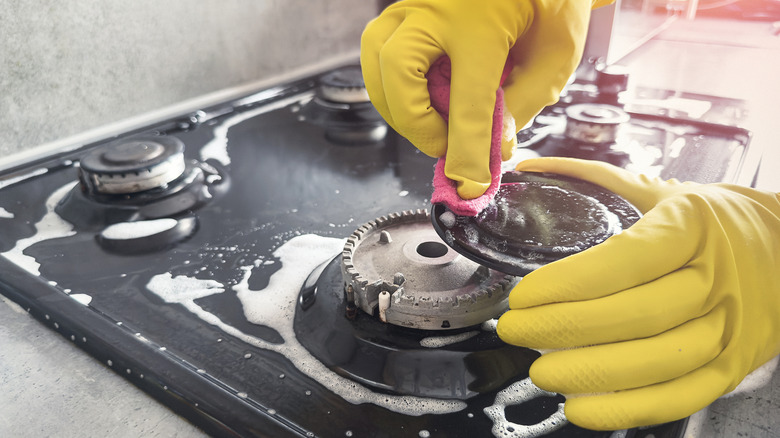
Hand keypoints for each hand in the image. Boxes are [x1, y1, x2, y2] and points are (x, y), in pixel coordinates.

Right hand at [360, 0, 595, 198]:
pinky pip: (379, 49)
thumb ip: (523, 101)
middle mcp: (439, 8)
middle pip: (396, 73)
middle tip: (445, 144)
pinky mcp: (406, 8)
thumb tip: (493, 146)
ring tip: (432, 122)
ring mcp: (416, 3)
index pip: (466, 100)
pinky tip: (423, 96)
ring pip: (375, 58)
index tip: (468, 182)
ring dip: (394, 104)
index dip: (466, 151)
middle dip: (415, 123)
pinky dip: (393, 83)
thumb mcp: (555, 53)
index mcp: (483, 20)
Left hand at [497, 157, 779, 429]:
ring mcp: (728, 327)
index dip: (567, 283)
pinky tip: (581, 406)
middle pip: (634, 315)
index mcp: (691, 228)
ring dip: (589, 373)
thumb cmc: (710, 223)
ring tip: (540, 370)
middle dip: (562, 328)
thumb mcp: (661, 193)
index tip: (522, 296)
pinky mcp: (733, 366)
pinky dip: (627, 409)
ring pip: (656, 361)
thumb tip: (529, 167)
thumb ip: (595, 180)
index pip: (623, 261)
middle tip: (514, 330)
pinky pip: (680, 397)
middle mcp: (713, 279)